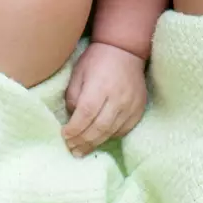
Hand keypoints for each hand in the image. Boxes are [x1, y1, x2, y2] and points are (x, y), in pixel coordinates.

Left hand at [62, 42, 147, 156]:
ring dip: (95, 144)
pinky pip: (123, 130)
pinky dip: (110, 137)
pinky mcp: (138, 109)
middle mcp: (117, 98)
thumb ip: (73, 96)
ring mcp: (130, 105)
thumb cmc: (97, 60)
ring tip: (82, 151)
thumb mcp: (79, 72)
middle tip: (72, 150)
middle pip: (99, 127)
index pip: (86, 114)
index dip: (74, 129)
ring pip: (111, 132)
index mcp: (100, 86)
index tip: (64, 136)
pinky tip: (99, 140)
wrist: (125, 50)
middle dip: (83, 141)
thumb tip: (72, 118)